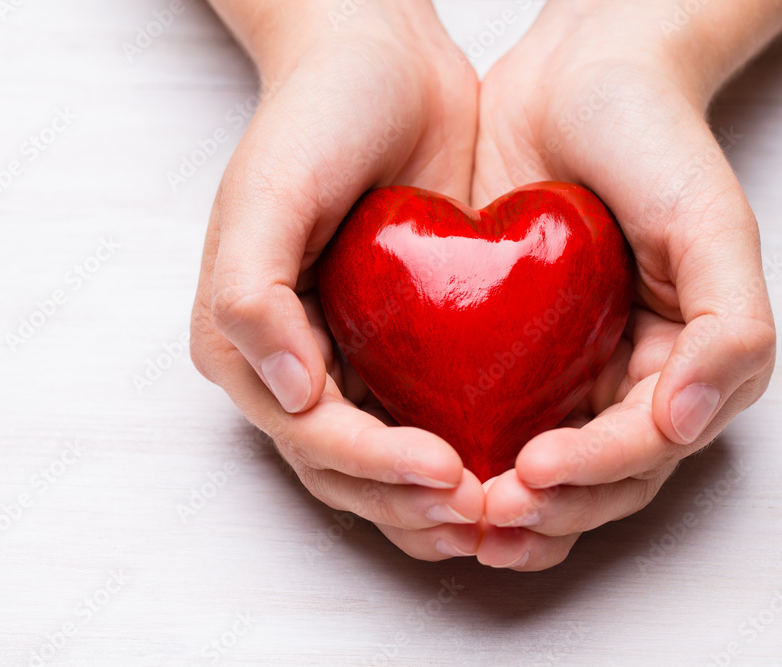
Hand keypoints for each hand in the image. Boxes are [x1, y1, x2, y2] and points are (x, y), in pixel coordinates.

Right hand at [191, 1, 484, 558]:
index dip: (372, 465)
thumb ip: (248, 293)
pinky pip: (416, 420)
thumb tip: (283, 388)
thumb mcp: (268, 191)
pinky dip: (452, 455)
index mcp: (240, 337)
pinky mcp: (391, 345)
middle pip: (339, 466)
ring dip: (427, 502)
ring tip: (494, 513)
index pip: (304, 432)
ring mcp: (339, 357)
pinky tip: (499, 468)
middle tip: (479, 512)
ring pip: (377, 463)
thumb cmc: (317, 116)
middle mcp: (284, 360)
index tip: (446, 471)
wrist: (380, 63)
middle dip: (404, 501)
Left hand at [470, 2, 777, 569]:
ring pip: (535, 469)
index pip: (642, 451)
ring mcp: (561, 367)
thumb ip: (728, 326)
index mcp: (681, 364)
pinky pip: (484, 416)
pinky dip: (459, 450)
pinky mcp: (503, 347)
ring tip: (454, 518)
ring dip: (498, 506)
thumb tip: (692, 423)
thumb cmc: (650, 140)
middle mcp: (622, 378)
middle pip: (590, 481)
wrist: (575, 78)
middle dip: (542, 510)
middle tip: (485, 519)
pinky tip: (419, 461)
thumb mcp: (708, 222)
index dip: (592, 475)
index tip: (532, 473)